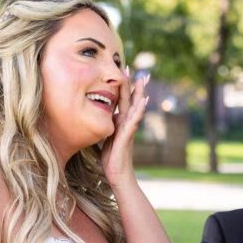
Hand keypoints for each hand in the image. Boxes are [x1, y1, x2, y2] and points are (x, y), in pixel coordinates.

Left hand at [100, 69, 149, 184]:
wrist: (118, 175)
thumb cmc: (111, 159)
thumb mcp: (105, 137)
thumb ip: (105, 126)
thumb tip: (98, 117)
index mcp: (119, 121)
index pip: (120, 100)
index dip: (120, 86)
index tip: (120, 71)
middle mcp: (126, 123)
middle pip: (130, 99)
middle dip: (131, 83)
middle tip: (132, 67)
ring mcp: (129, 129)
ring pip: (135, 107)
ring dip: (139, 93)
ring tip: (143, 79)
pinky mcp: (128, 136)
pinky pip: (134, 121)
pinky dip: (139, 110)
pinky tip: (144, 100)